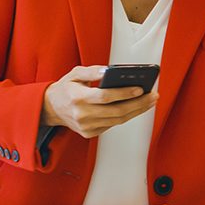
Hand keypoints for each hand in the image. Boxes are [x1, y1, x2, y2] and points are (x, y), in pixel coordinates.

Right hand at [41, 65, 157, 138]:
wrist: (51, 109)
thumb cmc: (65, 89)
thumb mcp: (75, 74)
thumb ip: (92, 71)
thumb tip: (109, 71)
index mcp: (77, 98)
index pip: (105, 97)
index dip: (124, 94)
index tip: (140, 89)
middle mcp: (82, 115)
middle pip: (116, 111)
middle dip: (138, 104)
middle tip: (153, 96)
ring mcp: (86, 127)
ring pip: (117, 120)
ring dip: (136, 111)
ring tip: (150, 101)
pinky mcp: (90, 133)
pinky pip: (113, 125)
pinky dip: (126, 116)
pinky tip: (137, 107)